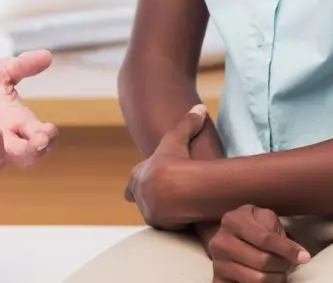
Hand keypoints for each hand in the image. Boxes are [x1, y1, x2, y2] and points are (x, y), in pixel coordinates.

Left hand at [0, 50, 58, 170]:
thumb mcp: (1, 71)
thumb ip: (23, 66)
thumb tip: (47, 55)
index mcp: (17, 121)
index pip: (39, 137)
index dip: (47, 139)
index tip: (49, 131)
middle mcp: (2, 138)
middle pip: (24, 157)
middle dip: (32, 152)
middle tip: (37, 142)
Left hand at [125, 104, 207, 228]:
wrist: (177, 188)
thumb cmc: (175, 161)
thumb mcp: (178, 139)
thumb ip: (188, 123)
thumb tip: (200, 108)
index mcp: (138, 176)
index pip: (131, 183)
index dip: (135, 184)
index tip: (137, 187)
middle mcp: (140, 195)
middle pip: (142, 199)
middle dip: (151, 198)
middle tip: (164, 197)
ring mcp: (149, 210)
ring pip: (155, 212)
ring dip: (163, 210)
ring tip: (177, 208)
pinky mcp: (160, 224)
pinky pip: (168, 224)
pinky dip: (175, 221)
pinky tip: (186, 218)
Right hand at [206, 204, 309, 282]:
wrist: (228, 237)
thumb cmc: (252, 226)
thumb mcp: (263, 218)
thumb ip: (277, 229)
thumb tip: (298, 253)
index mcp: (232, 221)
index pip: (265, 239)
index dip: (287, 249)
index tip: (304, 257)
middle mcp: (220, 242)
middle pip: (263, 261)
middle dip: (282, 265)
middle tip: (287, 264)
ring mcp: (217, 263)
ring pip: (258, 279)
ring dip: (276, 278)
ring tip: (279, 272)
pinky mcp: (218, 280)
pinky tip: (268, 279)